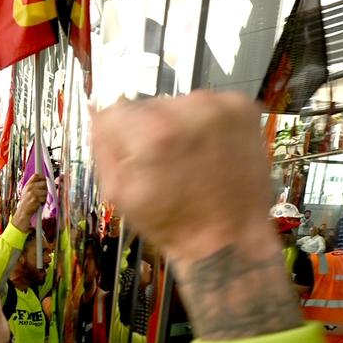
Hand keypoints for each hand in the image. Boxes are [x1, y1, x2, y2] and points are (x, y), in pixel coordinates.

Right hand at [11, 175, 48, 231]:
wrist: (22, 211)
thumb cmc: (26, 202)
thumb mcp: (27, 191)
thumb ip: (33, 185)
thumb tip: (44, 180)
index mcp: (28, 185)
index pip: (36, 176)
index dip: (42, 178)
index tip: (44, 181)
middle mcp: (30, 188)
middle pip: (44, 183)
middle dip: (45, 188)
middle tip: (41, 194)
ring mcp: (33, 193)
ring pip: (45, 191)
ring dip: (44, 196)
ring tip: (39, 200)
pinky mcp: (36, 199)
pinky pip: (44, 198)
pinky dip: (43, 202)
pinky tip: (38, 203)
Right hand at [92, 92, 272, 265]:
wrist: (228, 237)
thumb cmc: (171, 222)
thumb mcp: (118, 193)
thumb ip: (103, 147)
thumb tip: (101, 115)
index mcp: (151, 133)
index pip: (115, 112)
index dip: (119, 138)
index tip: (133, 158)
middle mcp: (186, 109)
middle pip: (148, 106)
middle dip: (149, 131)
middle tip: (164, 165)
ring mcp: (218, 106)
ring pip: (178, 105)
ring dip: (178, 127)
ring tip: (190, 161)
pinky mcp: (241, 107)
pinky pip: (207, 107)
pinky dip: (205, 125)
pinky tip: (208, 152)